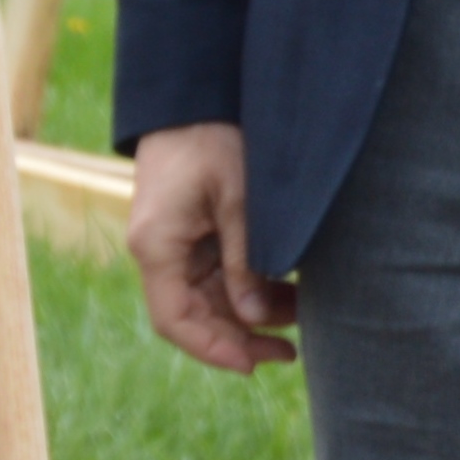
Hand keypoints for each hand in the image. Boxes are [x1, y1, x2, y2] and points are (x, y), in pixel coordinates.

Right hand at [120, 123, 300, 372]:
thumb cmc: (213, 137)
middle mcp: (159, 251)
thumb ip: (244, 259)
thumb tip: (252, 316)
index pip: (175, 321)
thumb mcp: (239, 199)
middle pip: (195, 315)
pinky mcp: (192, 232)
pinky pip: (217, 274)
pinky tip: (287, 291)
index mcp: (158, 246)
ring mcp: (175, 243)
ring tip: (301, 315)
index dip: (213, 348)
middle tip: (290, 350)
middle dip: (241, 335)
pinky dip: (249, 285)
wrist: (194, 96)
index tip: (254, 364)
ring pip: (211, 297)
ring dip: (251, 310)